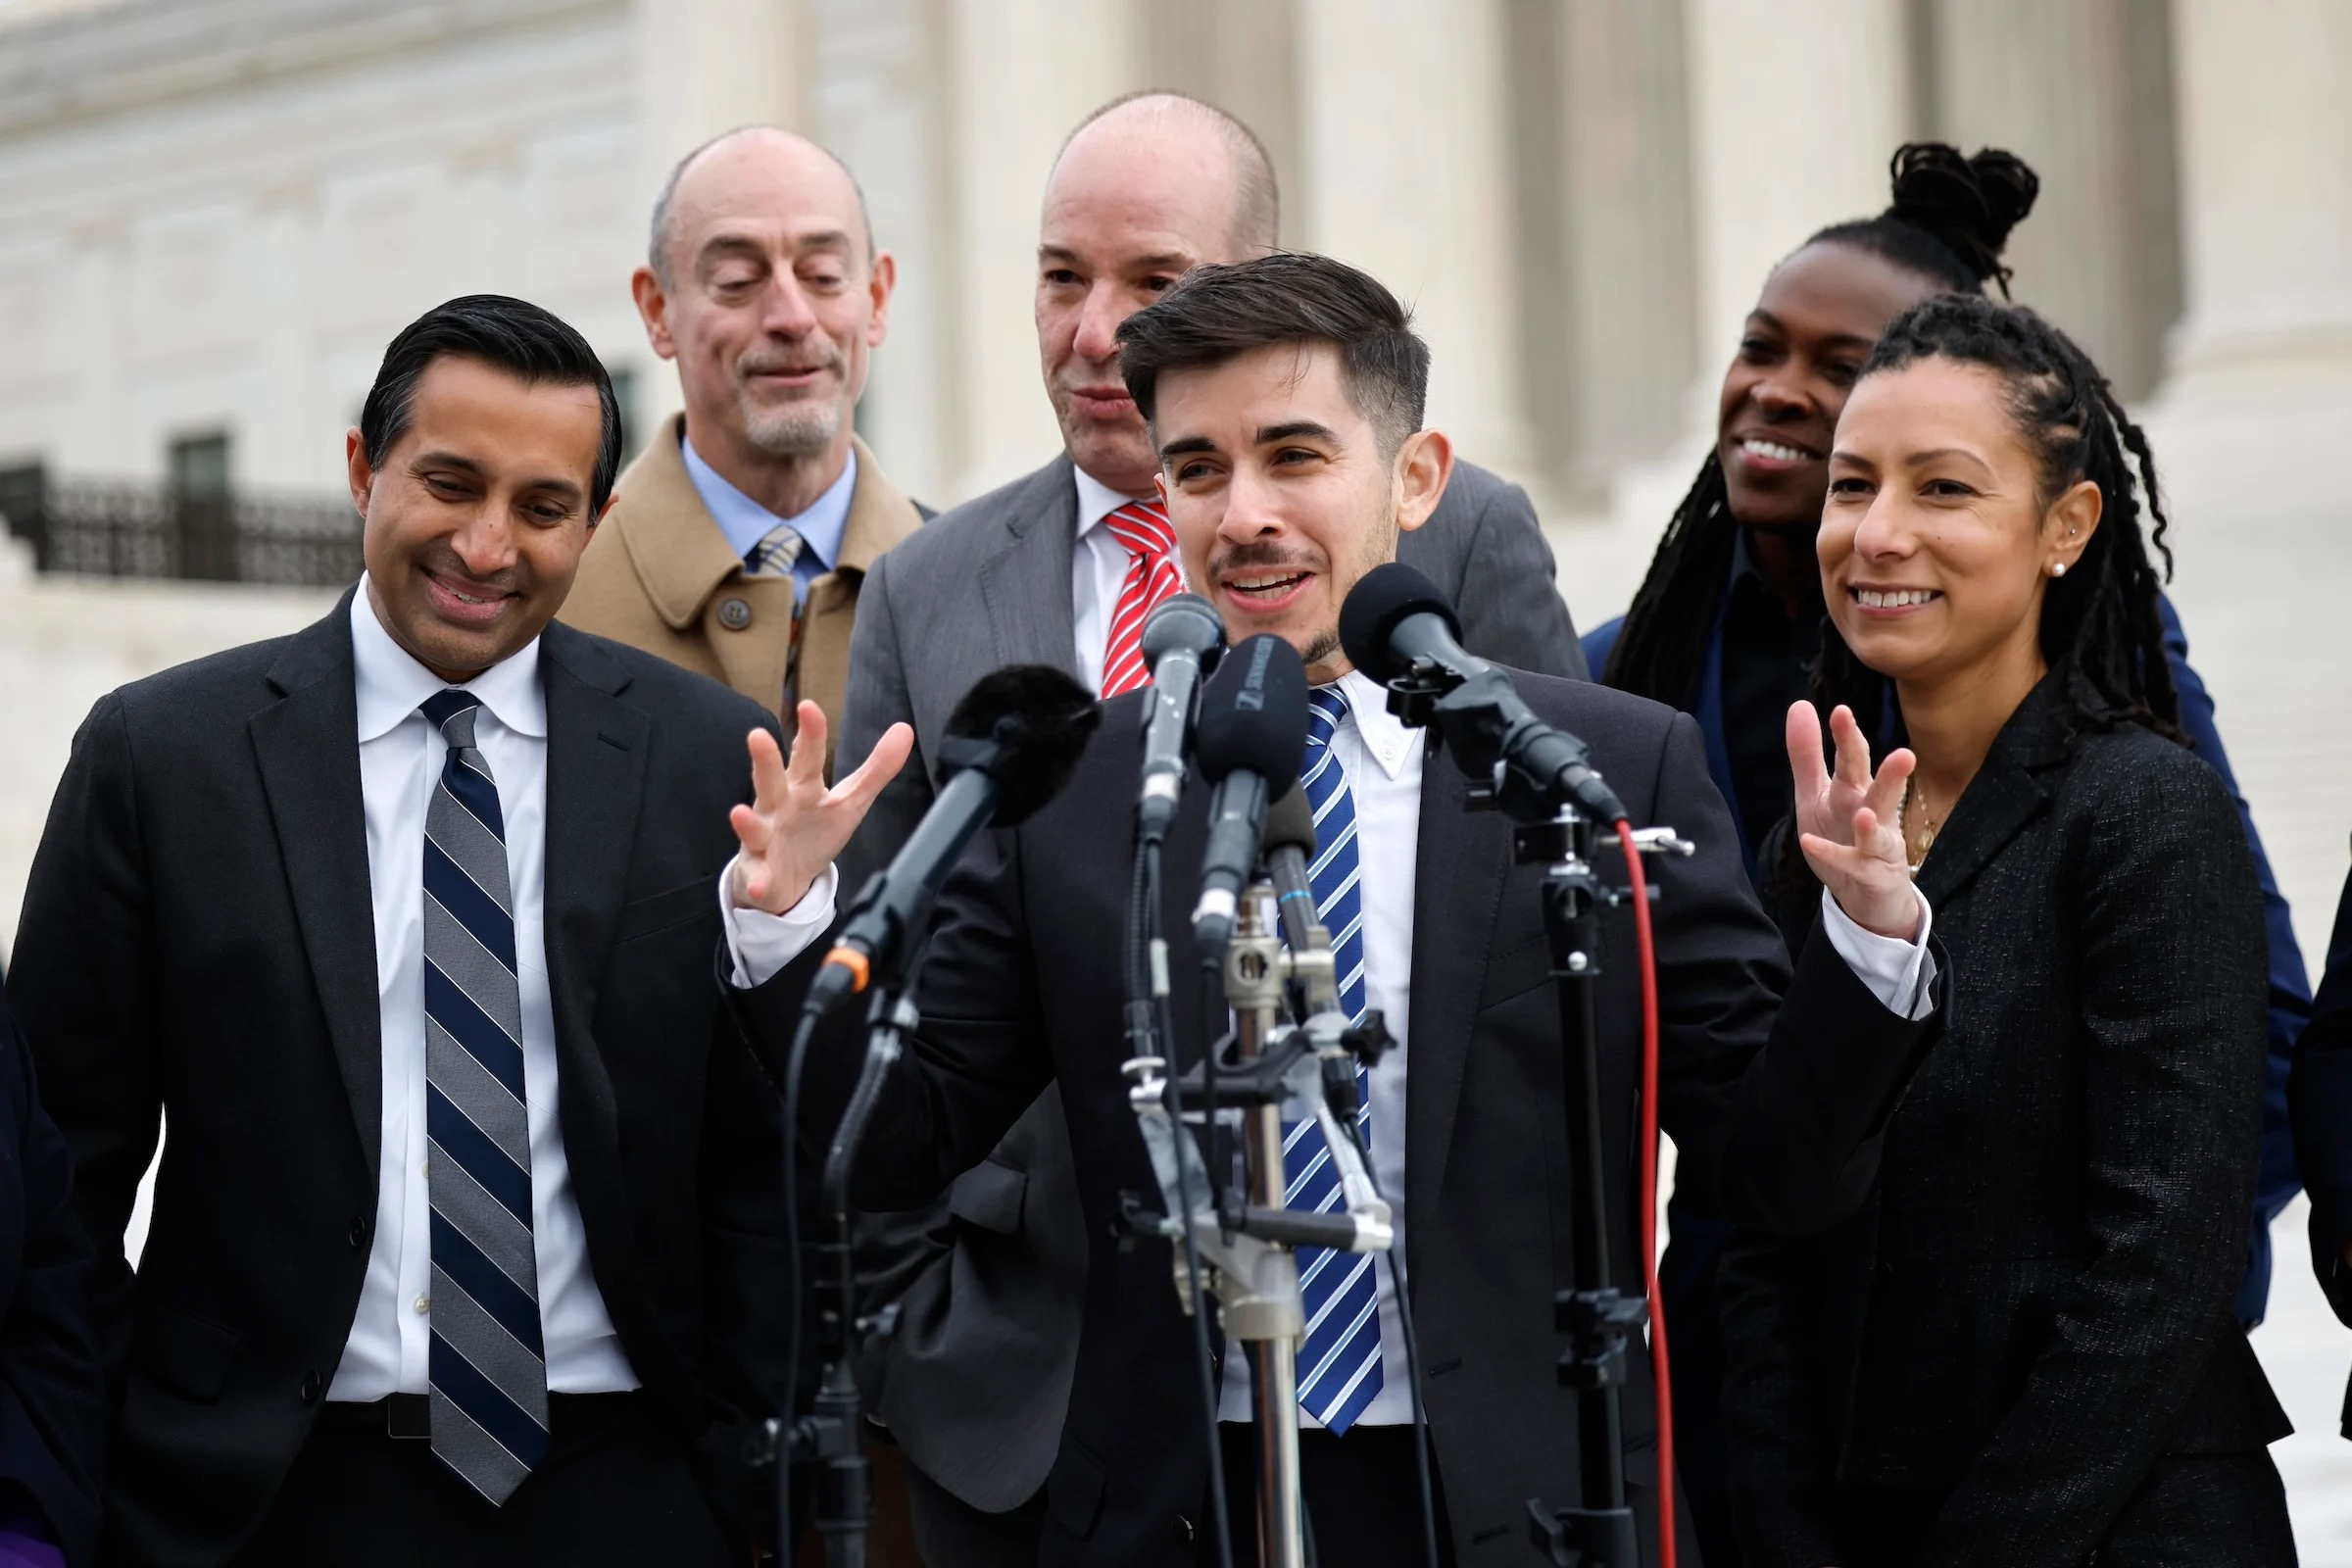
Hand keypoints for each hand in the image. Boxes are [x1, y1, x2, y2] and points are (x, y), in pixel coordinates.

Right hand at [727, 702, 912, 914]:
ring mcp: (763, 839)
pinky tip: (760, 885)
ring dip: (747, 823)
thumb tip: (905, 729)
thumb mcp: (850, 800)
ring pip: (753, 828)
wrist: (786, 877)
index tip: (809, 707)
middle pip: (770, 781)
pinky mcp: (759, 872)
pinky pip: (757, 878)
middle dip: (765, 761)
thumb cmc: (814, 829)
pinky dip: (758, 882)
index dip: (810, 733)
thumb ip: (877, 768)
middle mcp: (777, 807)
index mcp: (802, 787)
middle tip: (757, 735)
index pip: (806, 756)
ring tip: (739, 814)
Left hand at [1786, 700, 1921, 940]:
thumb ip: (1808, 754)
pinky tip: (1810, 843)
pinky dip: (1832, 855)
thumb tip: (1801, 704)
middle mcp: (1870, 813)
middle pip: (1878, 792)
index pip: (1854, 759)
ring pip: (1878, 831)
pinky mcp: (1871, 874)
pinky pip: (1851, 865)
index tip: (1841, 711)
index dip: (1848, 737)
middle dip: (1890, 775)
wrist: (1864, 893)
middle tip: (1906, 755)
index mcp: (1855, 790)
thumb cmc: (1841, 835)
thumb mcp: (1815, 793)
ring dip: (1873, 824)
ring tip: (1865, 814)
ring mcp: (1876, 846)